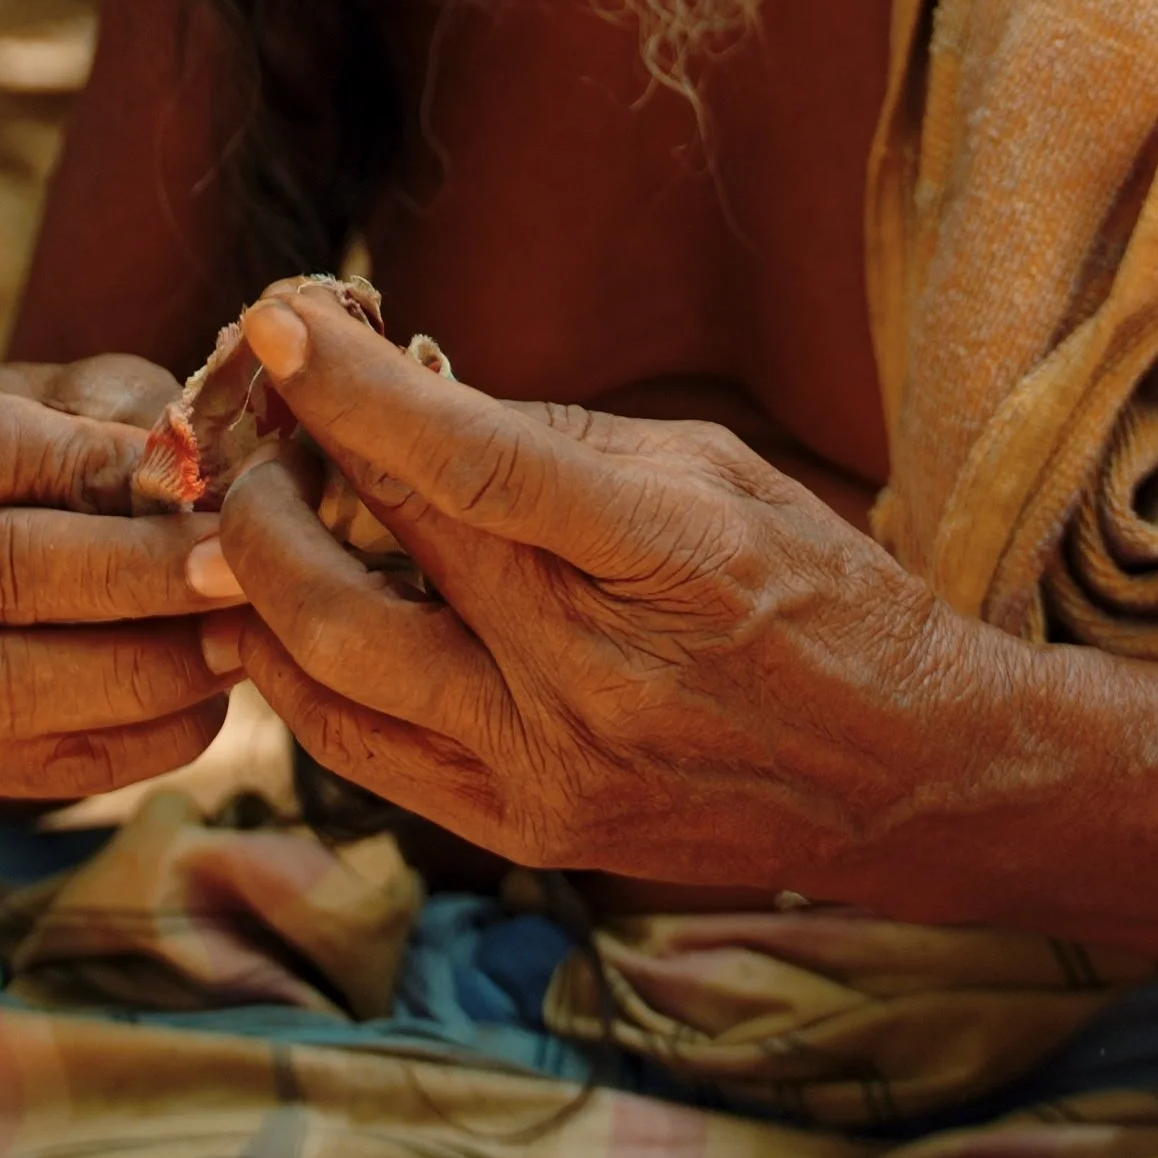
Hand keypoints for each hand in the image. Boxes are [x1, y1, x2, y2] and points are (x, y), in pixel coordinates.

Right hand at [0, 357, 244, 800]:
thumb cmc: (62, 444)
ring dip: (135, 669)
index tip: (204, 489)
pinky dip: (133, 741)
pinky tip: (210, 703)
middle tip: (236, 571)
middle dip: (128, 576)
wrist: (5, 528)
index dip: (91, 471)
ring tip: (236, 642)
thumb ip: (135, 433)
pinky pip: (27, 766)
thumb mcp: (90, 400)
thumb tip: (208, 490)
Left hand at [209, 291, 1003, 891]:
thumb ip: (555, 438)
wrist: (905, 772)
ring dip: (262, 579)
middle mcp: (587, 676)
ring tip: (252, 514)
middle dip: (274, 480)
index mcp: (654, 556)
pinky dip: (297, 671)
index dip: (356, 393)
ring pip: (328, 676)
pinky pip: (357, 752)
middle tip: (257, 424)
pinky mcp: (523, 830)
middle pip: (364, 569)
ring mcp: (545, 769)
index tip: (278, 327)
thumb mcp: (713, 469)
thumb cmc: (816, 591)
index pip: (467, 465)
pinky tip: (278, 611)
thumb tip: (412, 394)